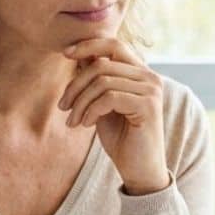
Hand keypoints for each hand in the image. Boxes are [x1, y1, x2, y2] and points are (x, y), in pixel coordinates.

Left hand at [60, 37, 169, 194]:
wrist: (140, 170)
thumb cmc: (122, 138)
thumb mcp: (102, 105)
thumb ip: (96, 81)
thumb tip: (78, 56)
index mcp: (140, 73)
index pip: (114, 44)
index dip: (88, 45)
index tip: (65, 54)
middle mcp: (150, 77)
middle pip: (101, 64)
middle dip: (75, 85)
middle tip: (63, 107)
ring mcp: (151, 90)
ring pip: (102, 81)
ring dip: (80, 102)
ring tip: (73, 121)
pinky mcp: (148, 106)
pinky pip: (108, 97)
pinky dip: (90, 111)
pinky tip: (87, 125)